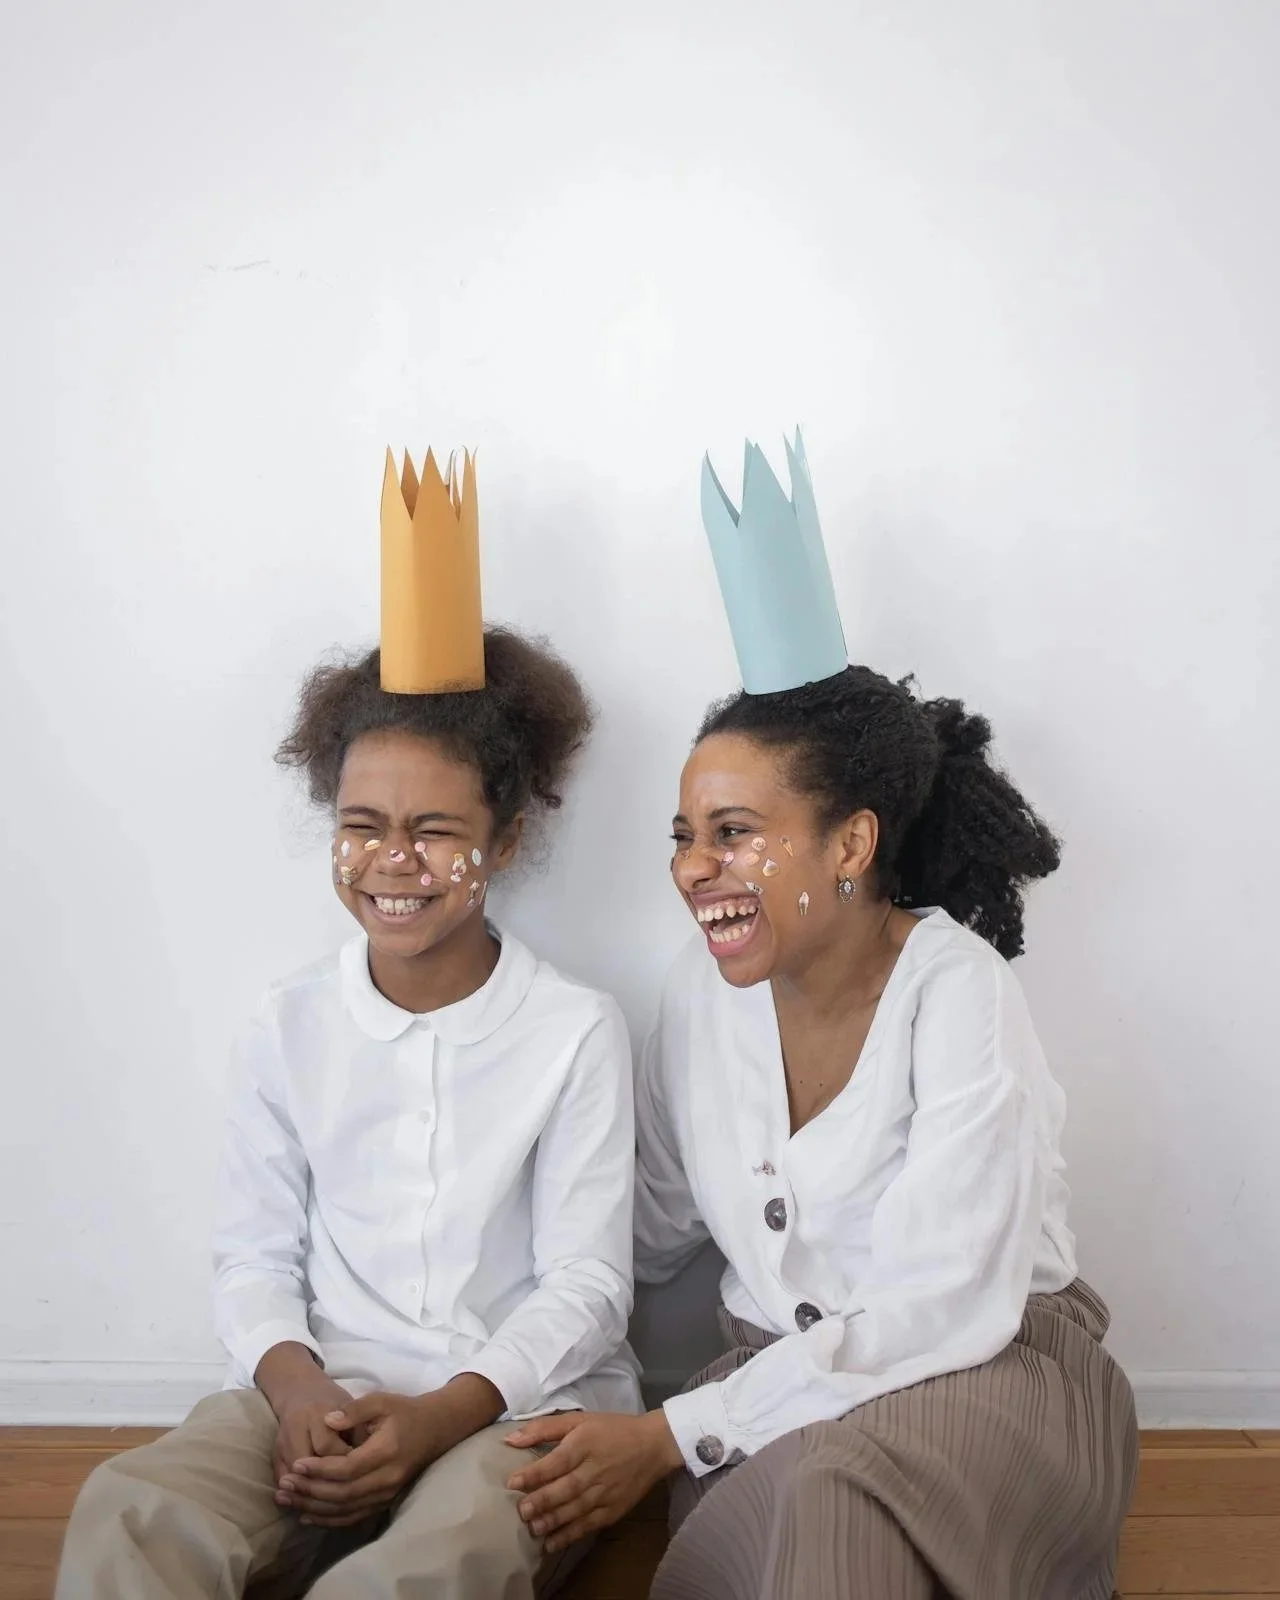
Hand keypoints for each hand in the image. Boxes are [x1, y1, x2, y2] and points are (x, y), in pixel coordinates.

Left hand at [283, 1376, 503, 1528]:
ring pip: (345, 1510)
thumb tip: (327, 1421)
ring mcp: (387, 1494)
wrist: (435, 1429)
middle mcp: (388, 1479)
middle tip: (284, 1486)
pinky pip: (353, 1517)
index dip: (320, 1470)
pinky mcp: (384, 1502)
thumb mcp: (381, 1400)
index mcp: (387, 1452)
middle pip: (343, 1494)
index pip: (347, 1468)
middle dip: (310, 1491)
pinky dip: (328, 1519)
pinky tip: (307, 1516)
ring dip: (314, 1507)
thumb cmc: (404, 1411)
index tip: (295, 1465)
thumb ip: (354, 1409)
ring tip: (288, 1500)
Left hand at [506, 1410, 682, 1552]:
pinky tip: (553, 1543)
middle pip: (566, 1488)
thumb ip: (545, 1428)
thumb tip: (511, 1439)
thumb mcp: (579, 1419)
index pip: (557, 1461)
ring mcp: (605, 1492)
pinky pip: (589, 1524)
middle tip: (521, 1511)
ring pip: (576, 1509)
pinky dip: (571, 1535)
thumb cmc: (612, 1429)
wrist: (654, 1445)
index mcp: (585, 1443)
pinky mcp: (613, 1510)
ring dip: (553, 1521)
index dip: (535, 1473)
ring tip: (533, 1529)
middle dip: (542, 1501)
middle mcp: (595, 1469)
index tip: (512, 1482)